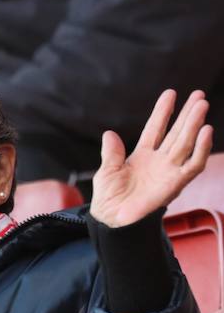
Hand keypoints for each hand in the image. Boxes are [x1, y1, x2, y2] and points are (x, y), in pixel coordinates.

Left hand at [92, 89, 212, 227]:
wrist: (112, 219)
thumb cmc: (109, 197)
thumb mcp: (107, 171)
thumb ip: (111, 153)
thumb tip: (109, 134)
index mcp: (142, 155)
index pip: (156, 128)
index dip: (163, 111)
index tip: (171, 93)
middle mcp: (159, 160)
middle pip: (177, 132)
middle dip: (187, 114)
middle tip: (198, 95)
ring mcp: (169, 170)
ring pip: (187, 143)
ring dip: (195, 124)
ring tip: (202, 105)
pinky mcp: (176, 182)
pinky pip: (194, 164)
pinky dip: (201, 148)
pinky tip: (206, 131)